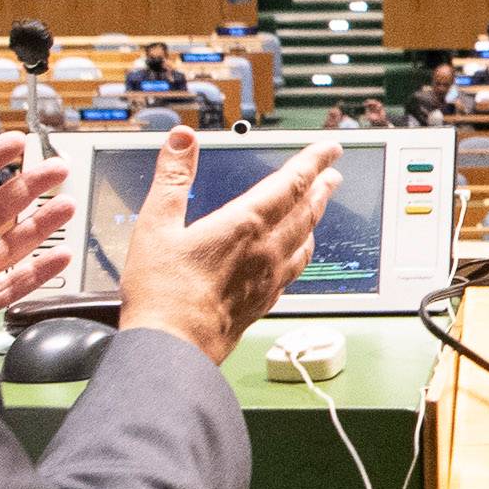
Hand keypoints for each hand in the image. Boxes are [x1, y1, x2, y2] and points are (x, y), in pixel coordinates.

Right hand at [110, 128, 337, 364]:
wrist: (173, 349)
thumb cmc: (162, 293)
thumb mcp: (156, 224)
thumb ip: (172, 178)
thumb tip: (182, 140)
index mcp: (245, 225)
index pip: (292, 183)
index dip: (314, 161)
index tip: (330, 149)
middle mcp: (266, 250)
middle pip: (306, 211)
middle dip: (322, 187)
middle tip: (333, 173)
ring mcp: (269, 279)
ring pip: (306, 241)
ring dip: (316, 218)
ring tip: (319, 208)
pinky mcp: (263, 303)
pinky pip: (294, 271)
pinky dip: (302, 253)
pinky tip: (296, 256)